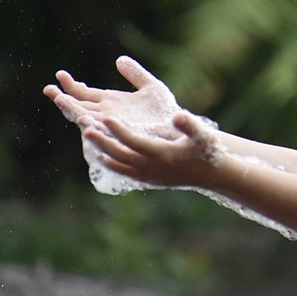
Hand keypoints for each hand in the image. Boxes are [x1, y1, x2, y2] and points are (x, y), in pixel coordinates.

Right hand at [43, 55, 181, 137]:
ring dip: (74, 111)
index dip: (72, 85)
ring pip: (87, 119)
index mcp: (112, 102)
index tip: (60, 74)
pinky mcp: (122, 134)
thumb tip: (119, 60)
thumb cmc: (165, 111)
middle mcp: (108, 114)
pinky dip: (93, 126)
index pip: (86, 93)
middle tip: (48, 89)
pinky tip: (84, 119)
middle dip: (63, 99)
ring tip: (61, 101)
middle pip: (79, 107)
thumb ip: (135, 74)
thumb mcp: (151, 87)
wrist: (177, 128)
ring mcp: (113, 125)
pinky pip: (104, 131)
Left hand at [83, 110, 224, 187]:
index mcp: (163, 154)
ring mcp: (148, 176)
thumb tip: (178, 115)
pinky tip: (102, 154)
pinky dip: (111, 163)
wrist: (212, 175)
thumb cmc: (207, 151)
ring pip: (119, 164)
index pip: (134, 141)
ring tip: (88, 136)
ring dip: (102, 151)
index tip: (105, 116)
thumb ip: (189, 125)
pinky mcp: (148, 180)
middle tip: (85, 127)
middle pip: (120, 155)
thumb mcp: (202, 135)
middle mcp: (152, 167)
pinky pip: (124, 172)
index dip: (119, 129)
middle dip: (102, 141)